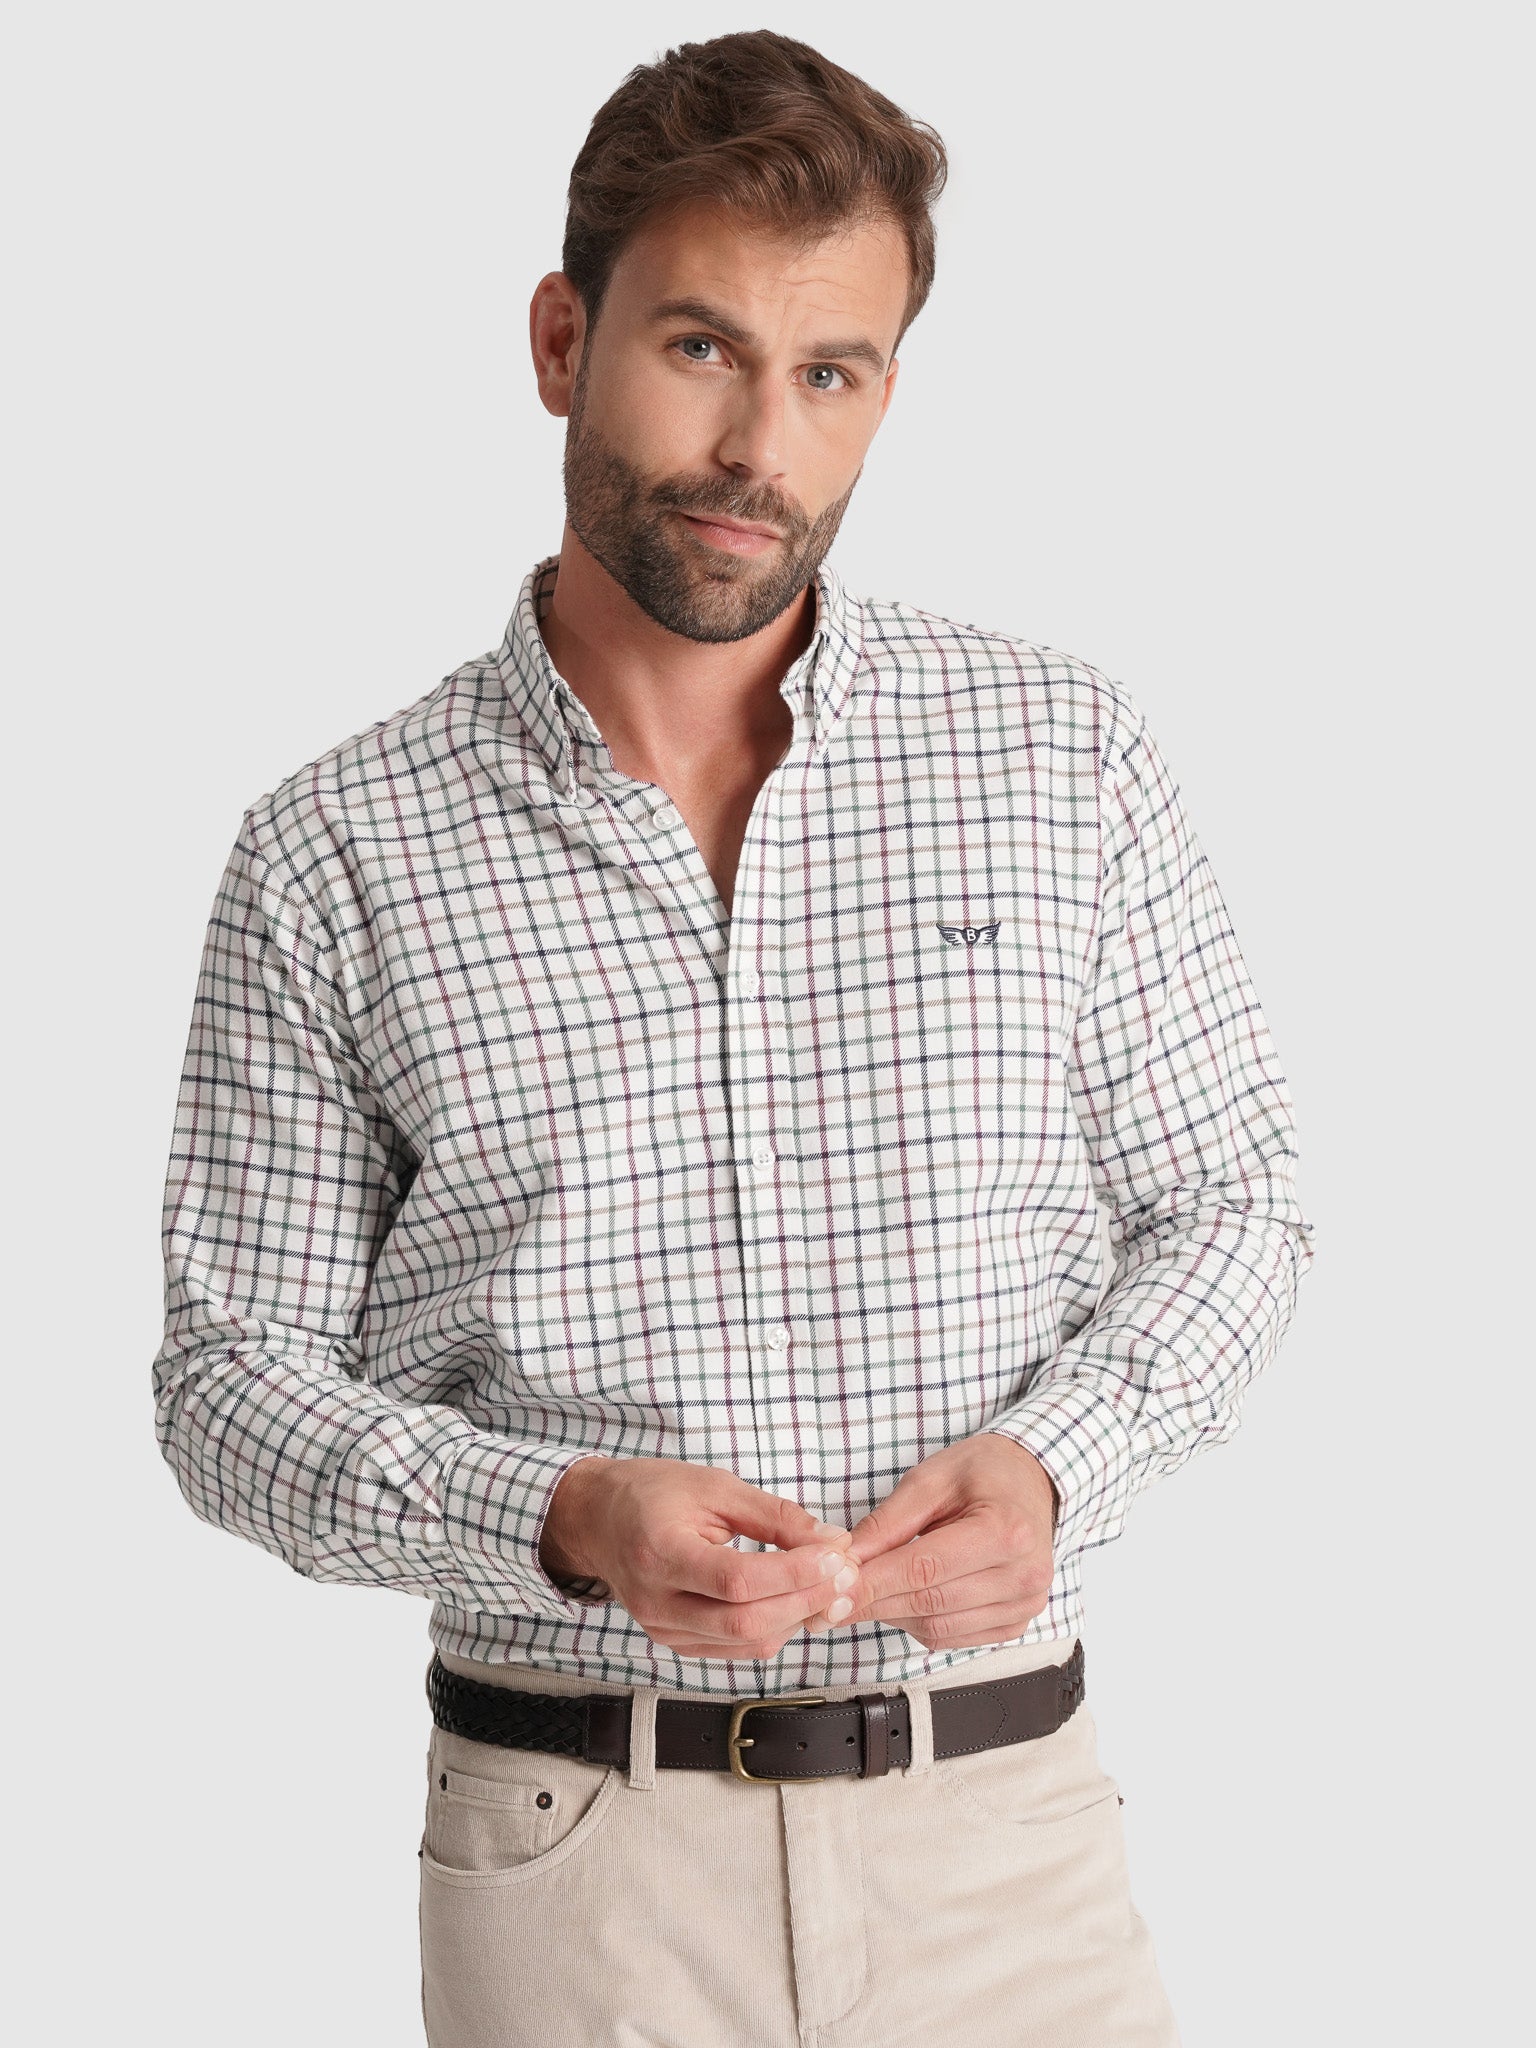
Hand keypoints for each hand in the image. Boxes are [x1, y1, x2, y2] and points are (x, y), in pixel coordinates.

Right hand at [539, 1455, 860, 1661]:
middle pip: (745, 1622)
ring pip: (745, 1643)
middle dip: (806, 1601)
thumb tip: (832, 1542)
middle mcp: (656, 1602)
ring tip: (831, 1588)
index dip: (794, 1573)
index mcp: (660, 1553)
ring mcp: (663, 1630)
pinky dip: (774, 1630)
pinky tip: (796, 1602)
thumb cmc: (655, 1494)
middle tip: (846, 1575)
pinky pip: (735, 1650)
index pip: (736, 1579)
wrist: (599, 1520)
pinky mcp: (675, 1643)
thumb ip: (775, 1517)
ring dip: (797, 1619)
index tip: (836, 1555)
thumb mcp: (716, 1487)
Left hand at [805, 1435, 1058, 1651]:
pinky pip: (952, 1638)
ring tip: (864, 1593)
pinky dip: (918, 1623)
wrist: (1032, 1484)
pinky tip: (903, 1600)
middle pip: (930, 1603)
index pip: (925, 1569)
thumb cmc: (984, 1472)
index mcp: (1006, 1531)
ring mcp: (1024, 1606)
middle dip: (873, 1602)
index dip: (873, 1583)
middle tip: (828, 1600)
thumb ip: (888, 1521)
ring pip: (938, 1628)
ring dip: (892, 1614)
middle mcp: (1023, 1575)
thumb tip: (845, 1558)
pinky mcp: (1015, 1624)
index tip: (829, 1592)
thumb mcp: (932, 1477)